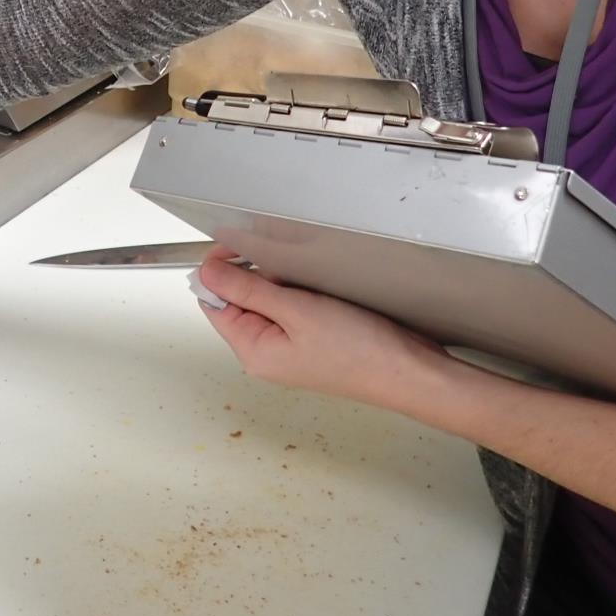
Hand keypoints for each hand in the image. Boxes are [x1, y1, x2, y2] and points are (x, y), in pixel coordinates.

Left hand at [195, 251, 449, 409]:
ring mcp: (290, 345)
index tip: (236, 245)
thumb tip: (208, 273)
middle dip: (259, 275)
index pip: (214, 303)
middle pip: (241, 298)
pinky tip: (324, 292)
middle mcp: (267, 351)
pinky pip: (293, 303)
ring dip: (284, 281)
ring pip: (269, 297)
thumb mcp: (296, 311)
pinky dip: (302, 290)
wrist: (408, 370)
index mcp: (253, 351)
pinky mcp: (312, 336)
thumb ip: (248, 290)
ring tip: (313, 286)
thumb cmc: (359, 351)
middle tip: (290, 273)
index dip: (220, 271)